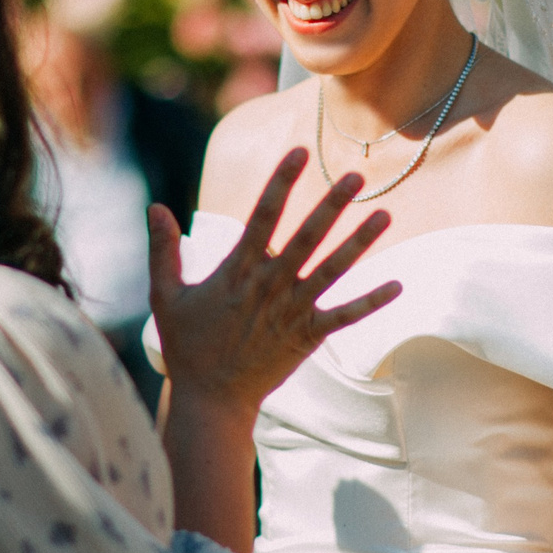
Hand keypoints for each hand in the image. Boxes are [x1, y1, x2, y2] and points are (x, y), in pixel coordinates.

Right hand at [148, 149, 401, 415]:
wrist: (211, 400)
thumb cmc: (186, 346)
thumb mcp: (165, 295)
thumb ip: (163, 250)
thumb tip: (155, 207)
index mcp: (237, 271)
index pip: (262, 216)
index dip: (282, 182)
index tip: (299, 152)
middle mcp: (270, 286)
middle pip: (307, 237)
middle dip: (332, 204)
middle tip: (357, 176)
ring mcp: (292, 311)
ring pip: (332, 270)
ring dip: (359, 242)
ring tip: (384, 214)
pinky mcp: (307, 336)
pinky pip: (345, 316)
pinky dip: (371, 302)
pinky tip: (398, 285)